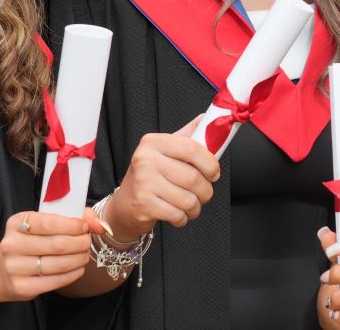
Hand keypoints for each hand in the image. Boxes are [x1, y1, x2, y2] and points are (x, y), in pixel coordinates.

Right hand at [0, 210, 93, 299]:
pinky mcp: (22, 287)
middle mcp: (12, 245)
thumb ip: (72, 217)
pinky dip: (73, 274)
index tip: (84, 227)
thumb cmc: (28, 241)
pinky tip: (77, 268)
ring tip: (84, 254)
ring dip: (80, 259)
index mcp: (17, 223)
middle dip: (80, 243)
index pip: (50, 222)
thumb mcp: (42, 223)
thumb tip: (99, 223)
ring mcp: (15, 268)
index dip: (73, 225)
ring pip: (59, 264)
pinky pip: (56, 281)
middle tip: (87, 241)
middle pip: (58, 244)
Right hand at [107, 115, 219, 236]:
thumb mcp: (166, 151)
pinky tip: (178, 214)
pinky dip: (183, 218)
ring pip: (188, 199)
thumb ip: (189, 137)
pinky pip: (177, 214)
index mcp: (153, 142)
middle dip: (205, 190)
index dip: (210, 163)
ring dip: (195, 207)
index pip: (191, 148)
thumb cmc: (151, 175)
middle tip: (204, 193)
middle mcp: (145, 159)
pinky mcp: (143, 204)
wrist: (125, 204)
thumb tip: (213, 120)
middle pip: (193, 177)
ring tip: (191, 205)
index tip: (214, 173)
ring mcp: (143, 182)